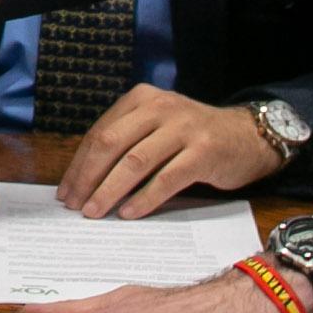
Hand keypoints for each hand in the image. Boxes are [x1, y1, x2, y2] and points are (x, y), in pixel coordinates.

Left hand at [58, 87, 283, 218]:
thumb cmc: (193, 136)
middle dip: (87, 177)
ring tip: (94, 212)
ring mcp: (183, 128)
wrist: (247, 136)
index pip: (99, 133)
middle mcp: (160, 107)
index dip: (79, 165)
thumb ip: (127, 142)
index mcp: (141, 98)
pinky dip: (144, 198)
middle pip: (111, 144)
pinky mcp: (203, 152)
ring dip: (109, 190)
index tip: (65, 192)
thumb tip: (85, 180)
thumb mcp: (157, 126)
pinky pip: (166, 179)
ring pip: (134, 162)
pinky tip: (128, 213)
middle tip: (74, 205)